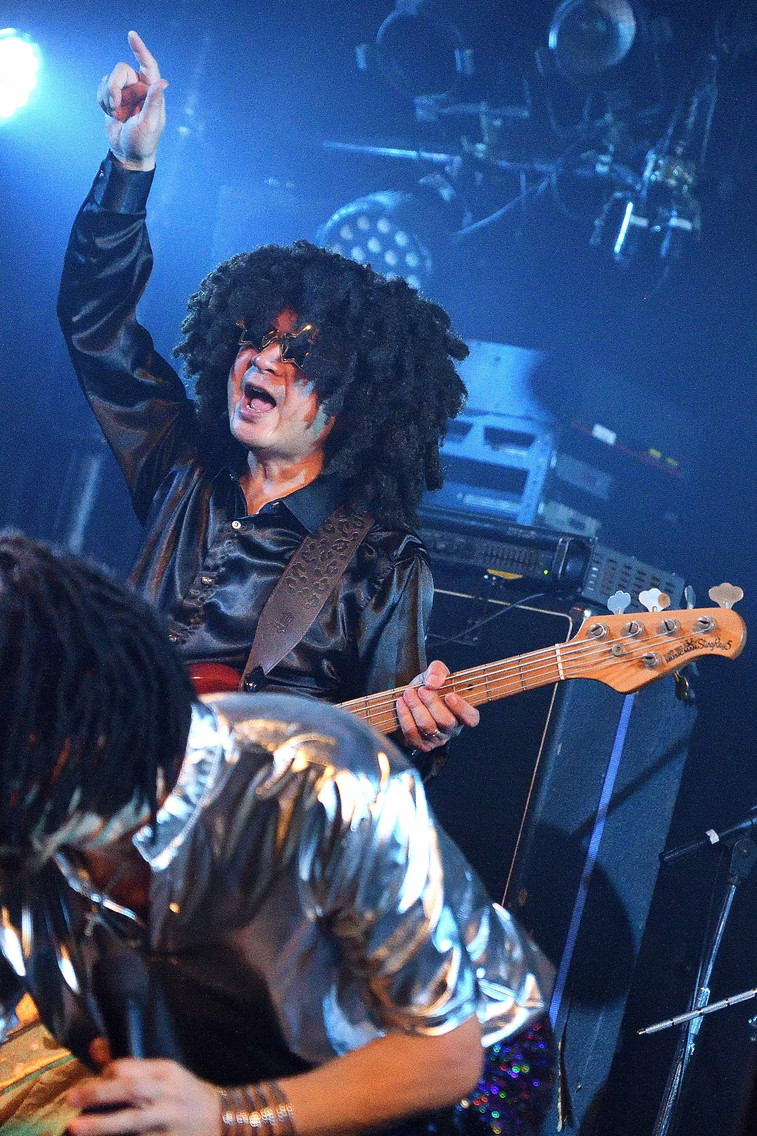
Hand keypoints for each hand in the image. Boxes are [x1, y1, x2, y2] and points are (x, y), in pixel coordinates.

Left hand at [66, 1058, 220, 1135]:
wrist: (221, 1121)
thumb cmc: (185, 1094)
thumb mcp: (164, 1074)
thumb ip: (130, 1065)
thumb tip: (95, 1046)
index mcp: (166, 1072)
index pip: (131, 1067)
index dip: (107, 1073)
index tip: (92, 1082)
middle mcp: (167, 1094)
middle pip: (131, 1090)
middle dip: (99, 1094)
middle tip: (71, 1099)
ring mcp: (168, 1121)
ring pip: (133, 1121)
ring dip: (103, 1124)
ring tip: (76, 1127)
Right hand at [97, 31, 167, 170]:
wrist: (127, 154)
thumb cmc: (143, 142)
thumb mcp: (149, 123)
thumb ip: (154, 102)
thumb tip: (162, 82)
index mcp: (152, 92)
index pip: (148, 65)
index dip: (140, 49)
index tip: (131, 35)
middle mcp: (139, 89)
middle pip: (120, 70)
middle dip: (113, 87)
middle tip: (114, 106)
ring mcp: (126, 93)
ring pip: (109, 80)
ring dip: (107, 98)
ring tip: (116, 115)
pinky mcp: (113, 98)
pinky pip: (101, 88)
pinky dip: (102, 101)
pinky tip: (111, 114)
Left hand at [396, 659, 479, 751]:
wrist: (407, 699)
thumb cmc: (427, 687)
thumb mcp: (434, 673)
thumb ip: (437, 671)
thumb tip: (433, 682)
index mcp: (461, 713)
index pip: (471, 718)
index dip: (462, 709)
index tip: (449, 696)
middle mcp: (451, 729)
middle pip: (446, 722)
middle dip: (432, 704)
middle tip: (422, 690)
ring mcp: (435, 739)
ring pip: (428, 727)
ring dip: (416, 707)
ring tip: (408, 693)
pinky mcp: (419, 744)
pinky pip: (411, 733)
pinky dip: (405, 716)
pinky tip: (401, 703)